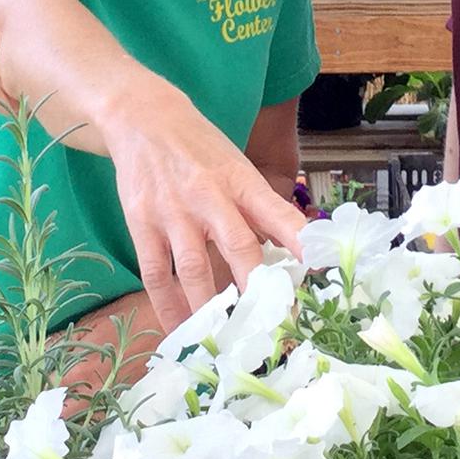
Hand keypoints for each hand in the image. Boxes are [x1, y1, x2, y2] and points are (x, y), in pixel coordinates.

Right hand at [103, 88, 306, 331]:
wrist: (144, 117)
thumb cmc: (201, 148)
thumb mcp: (238, 167)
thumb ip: (262, 208)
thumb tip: (296, 251)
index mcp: (240, 180)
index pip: (277, 213)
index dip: (299, 242)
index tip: (317, 271)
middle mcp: (209, 196)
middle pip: (238, 247)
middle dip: (257, 291)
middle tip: (274, 327)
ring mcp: (173, 212)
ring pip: (195, 269)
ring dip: (211, 309)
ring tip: (227, 340)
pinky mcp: (142, 224)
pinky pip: (156, 274)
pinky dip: (168, 306)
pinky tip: (180, 330)